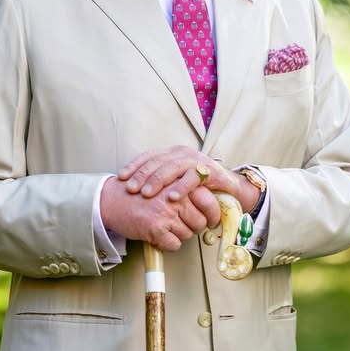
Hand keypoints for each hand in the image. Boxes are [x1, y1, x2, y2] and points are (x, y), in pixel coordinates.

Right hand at [99, 176, 217, 251]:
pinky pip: (174, 244)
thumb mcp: (164, 183)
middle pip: (200, 222)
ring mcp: (167, 213)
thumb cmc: (137, 192)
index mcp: (179, 184)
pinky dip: (167, 243)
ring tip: (166, 227)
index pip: (209, 202)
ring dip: (178, 235)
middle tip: (182, 225)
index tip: (212, 220)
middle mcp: (176, 197)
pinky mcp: (157, 228)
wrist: (111, 200)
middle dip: (193, 227)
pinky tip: (159, 234)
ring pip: (187, 234)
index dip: (213, 214)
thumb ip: (184, 189)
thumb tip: (206, 203)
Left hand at [117, 146, 261, 215]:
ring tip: (147, 193)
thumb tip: (132, 189)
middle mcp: (183, 153)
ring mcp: (196, 160)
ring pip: (173, 167)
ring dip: (158, 180)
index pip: (149, 155)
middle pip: (158, 161)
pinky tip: (172, 197)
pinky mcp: (209, 170)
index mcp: (172, 154)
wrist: (228, 187)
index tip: (121, 178)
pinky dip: (181, 187)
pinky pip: (192, 178)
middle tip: (131, 189)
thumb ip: (159, 181)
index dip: (134, 165)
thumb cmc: (198, 186)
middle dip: (142, 175)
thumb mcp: (176, 181)